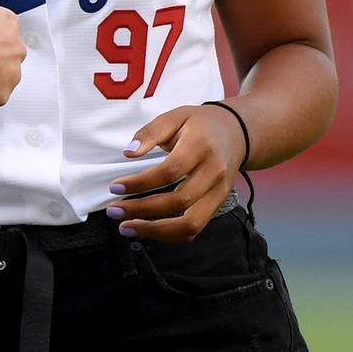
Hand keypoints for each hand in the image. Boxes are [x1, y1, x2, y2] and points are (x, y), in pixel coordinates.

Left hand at [106, 102, 247, 242]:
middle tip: (114, 211)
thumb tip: (129, 152)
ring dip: (156, 232)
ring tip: (128, 228)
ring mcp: (218, 192)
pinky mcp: (217, 205)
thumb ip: (151, 132)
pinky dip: (170, 235)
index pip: (169, 171)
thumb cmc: (201, 124)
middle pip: (179, 201)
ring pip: (191, 224)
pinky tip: (148, 230)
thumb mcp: (175, 116)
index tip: (116, 188)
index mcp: (201, 146)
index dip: (140, 183)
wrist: (238, 133)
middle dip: (143, 210)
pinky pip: (195, 228)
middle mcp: (213, 172)